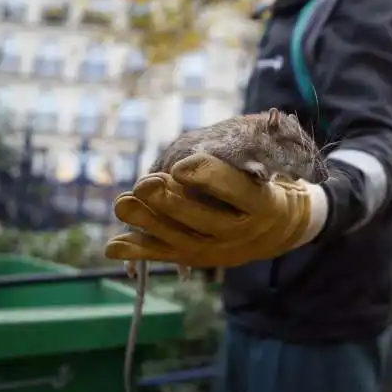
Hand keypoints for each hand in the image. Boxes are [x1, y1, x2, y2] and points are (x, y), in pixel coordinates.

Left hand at [104, 153, 328, 267]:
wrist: (280, 228)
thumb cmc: (266, 183)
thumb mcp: (269, 166)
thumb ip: (243, 154)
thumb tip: (224, 133)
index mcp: (264, 204)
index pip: (236, 189)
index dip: (207, 176)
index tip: (180, 165)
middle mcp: (242, 233)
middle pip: (203, 220)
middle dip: (170, 202)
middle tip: (144, 184)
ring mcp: (218, 251)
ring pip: (180, 239)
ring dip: (147, 222)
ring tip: (122, 203)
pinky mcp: (197, 258)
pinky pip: (165, 256)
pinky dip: (137, 251)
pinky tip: (111, 246)